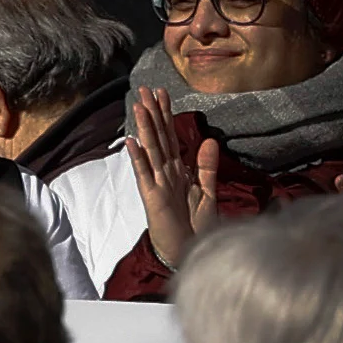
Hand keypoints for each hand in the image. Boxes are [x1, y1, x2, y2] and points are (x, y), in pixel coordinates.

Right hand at [129, 87, 230, 267]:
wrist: (189, 253)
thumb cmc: (196, 227)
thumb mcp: (208, 192)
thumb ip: (207, 167)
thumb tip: (210, 140)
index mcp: (178, 171)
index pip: (170, 137)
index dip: (167, 115)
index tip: (162, 93)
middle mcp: (165, 173)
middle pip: (158, 138)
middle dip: (152, 113)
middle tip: (145, 89)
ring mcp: (157, 184)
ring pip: (150, 150)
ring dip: (144, 128)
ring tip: (139, 106)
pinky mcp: (152, 198)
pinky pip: (144, 174)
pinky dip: (138, 158)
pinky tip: (132, 142)